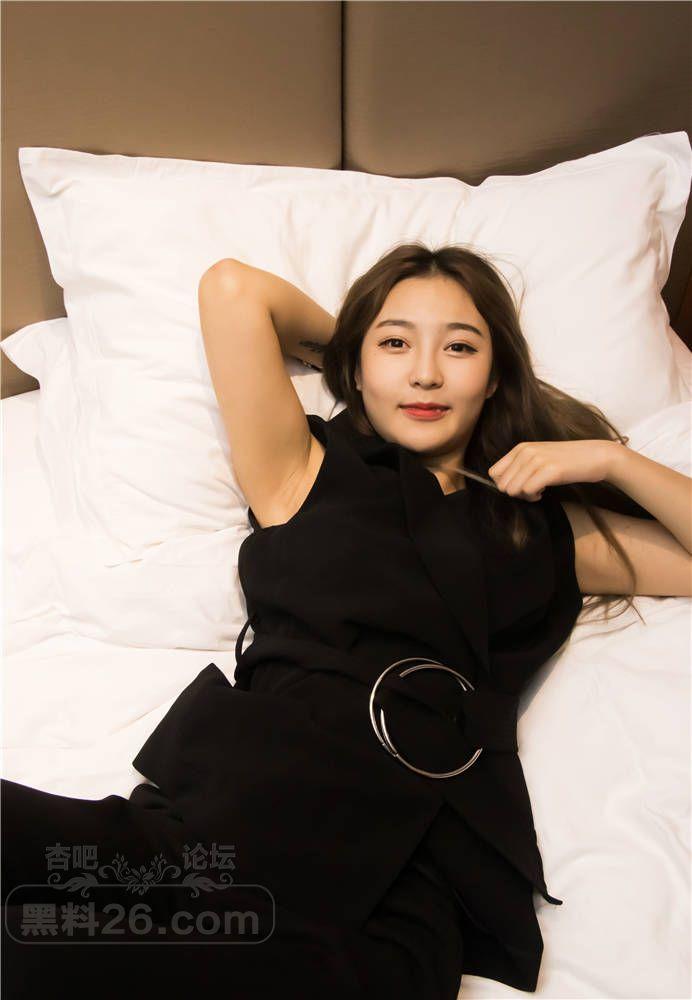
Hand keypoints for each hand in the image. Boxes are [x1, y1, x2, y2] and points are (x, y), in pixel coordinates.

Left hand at [487, 439, 618, 501]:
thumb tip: (503, 486)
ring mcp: (537, 460)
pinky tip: (545, 492)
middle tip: (532, 491)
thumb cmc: (567, 461)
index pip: (493, 473)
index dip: (505, 484)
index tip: (521, 485)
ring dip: (524, 496)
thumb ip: (520, 466)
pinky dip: (535, 496)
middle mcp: (525, 451)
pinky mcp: (549, 470)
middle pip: (501, 485)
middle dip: (515, 493)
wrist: (595, 456)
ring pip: (512, 490)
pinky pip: (527, 491)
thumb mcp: (539, 457)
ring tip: (539, 491)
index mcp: (520, 448)